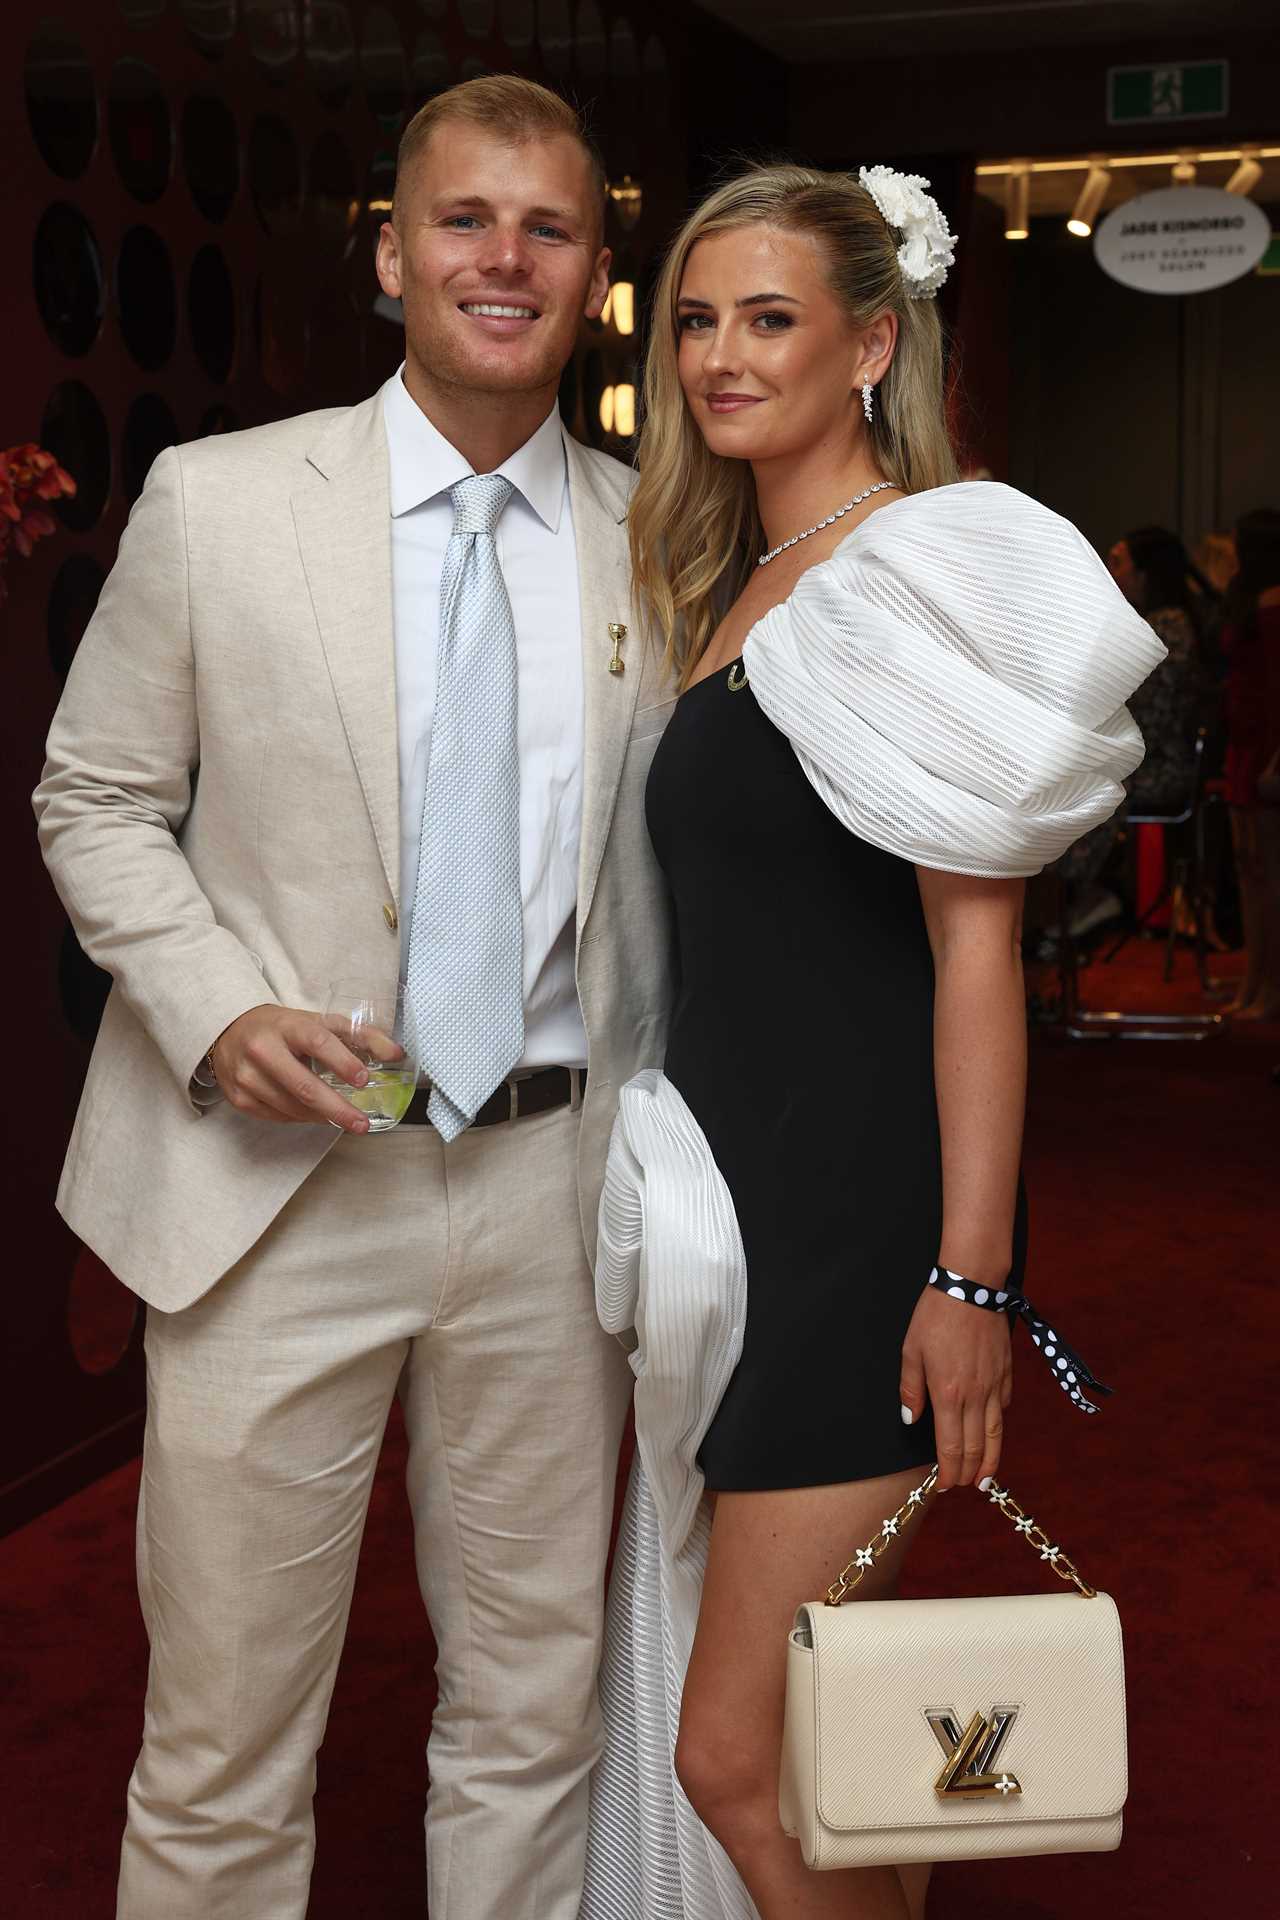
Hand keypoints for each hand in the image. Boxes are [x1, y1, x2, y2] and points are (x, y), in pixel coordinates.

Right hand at [209, 1005, 373, 1134]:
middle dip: (336, 1109)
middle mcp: (262, 1049)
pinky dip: (300, 1118)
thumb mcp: (319, 1022)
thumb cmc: (283, 1028)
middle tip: (361, 1123)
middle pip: (303, 1086)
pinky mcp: (238, 1097)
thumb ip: (360, 1036)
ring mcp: (246, 1075)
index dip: (342, 1061)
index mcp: (287, 1025)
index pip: (317, 1042)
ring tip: (342, 1118)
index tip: (363, 1080)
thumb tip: (397, 1054)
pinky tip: (312, 1114)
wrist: (229, 1031)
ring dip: (321, 1116)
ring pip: (291, 1107)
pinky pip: (277, 1116)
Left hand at [899, 1285, 1012, 1490]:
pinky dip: (997, 1427)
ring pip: (995, 1436)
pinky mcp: (1006, 1374)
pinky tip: (991, 1434)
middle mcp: (975, 1397)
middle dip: (967, 1473)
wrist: (971, 1288)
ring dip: (990, 1462)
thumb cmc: (935, 1315)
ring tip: (985, 1480)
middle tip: (962, 1486)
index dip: (947, 1472)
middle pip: (974, 1448)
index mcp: (948, 1394)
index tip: (942, 1485)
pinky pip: (1003, 1409)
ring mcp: (994, 1386)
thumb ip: (910, 1390)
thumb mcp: (911, 1351)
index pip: (950, 1448)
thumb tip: (912, 1420)